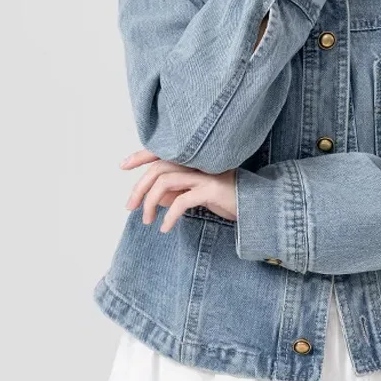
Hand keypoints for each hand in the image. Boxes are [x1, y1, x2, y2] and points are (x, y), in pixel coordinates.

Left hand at [119, 148, 237, 232]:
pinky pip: (181, 201)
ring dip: (150, 203)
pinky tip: (166, 228)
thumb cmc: (227, 198)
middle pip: (157, 169)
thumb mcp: (197, 194)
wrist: (257, 204)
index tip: (123, 166)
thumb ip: (177, 191)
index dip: (140, 156)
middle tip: (130, 208)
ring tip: (147, 221)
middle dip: (139, 189)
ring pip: (164, 182)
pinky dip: (169, 216)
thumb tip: (154, 198)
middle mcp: (197, 162)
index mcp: (193, 159)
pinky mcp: (210, 189)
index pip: (160, 152)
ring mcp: (204, 174)